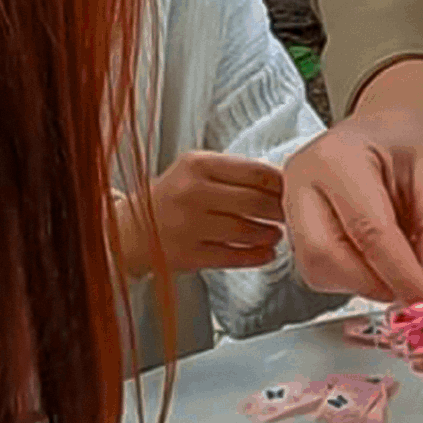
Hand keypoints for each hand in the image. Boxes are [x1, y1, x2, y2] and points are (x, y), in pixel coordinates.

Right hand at [116, 151, 285, 276]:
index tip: (292, 189)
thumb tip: (281, 183)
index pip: (255, 172)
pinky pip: (234, 258)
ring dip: (270, 234)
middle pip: (255, 202)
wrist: (130, 229)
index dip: (281, 183)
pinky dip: (257, 256)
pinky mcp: (189, 255)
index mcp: (196, 165)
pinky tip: (266, 253)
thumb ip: (233, 173)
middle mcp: (191, 193)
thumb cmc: (171, 197)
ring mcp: (189, 226)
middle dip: (280, 210)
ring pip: (247, 231)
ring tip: (276, 232)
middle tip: (290, 213)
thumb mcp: (195, 170)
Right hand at [283, 58, 422, 304]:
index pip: (368, 231)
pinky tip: (379, 260)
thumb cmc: (413, 143)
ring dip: (364, 284)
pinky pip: (318, 271)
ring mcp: (291, 204)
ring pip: (317, 271)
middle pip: (325, 257)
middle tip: (415, 287)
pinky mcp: (294, 228)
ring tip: (400, 265)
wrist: (394, 129)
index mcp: (337, 157)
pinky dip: (354, 278)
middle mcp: (302, 180)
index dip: (402, 274)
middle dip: (375, 283)